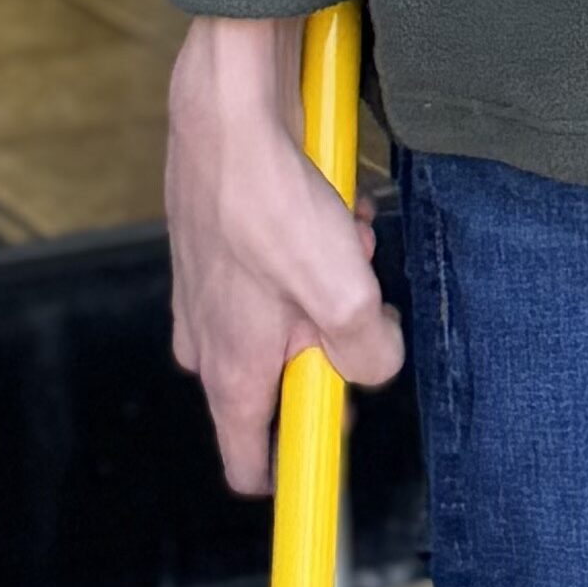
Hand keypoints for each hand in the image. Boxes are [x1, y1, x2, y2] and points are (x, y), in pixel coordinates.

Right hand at [164, 12, 405, 493]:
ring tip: (344, 237)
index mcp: (230, 372)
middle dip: (337, 344)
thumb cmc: (269, 203)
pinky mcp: (228, 244)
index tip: (319, 476)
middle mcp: (212, 340)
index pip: (246, 459)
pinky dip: (321, 241)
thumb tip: (376, 361)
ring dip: (336, 280)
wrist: (229, 110)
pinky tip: (333, 206)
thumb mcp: (343, 295)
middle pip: (291, 376)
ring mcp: (214, 291)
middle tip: (360, 305)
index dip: (288, 474)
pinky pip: (292, 264)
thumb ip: (368, 353)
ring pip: (300, 311)